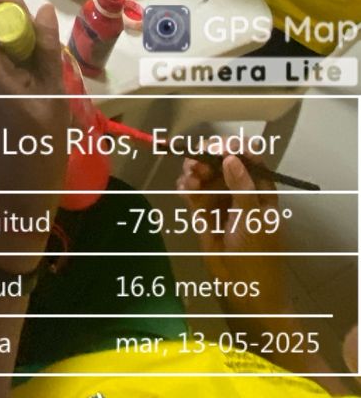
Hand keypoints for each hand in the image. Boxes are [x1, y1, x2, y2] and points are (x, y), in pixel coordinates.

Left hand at [0, 0, 67, 198]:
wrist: (23, 184)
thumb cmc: (41, 142)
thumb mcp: (52, 92)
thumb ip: (46, 49)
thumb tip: (44, 11)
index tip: (16, 3)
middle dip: (4, 17)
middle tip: (36, 25)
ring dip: (9, 35)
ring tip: (40, 46)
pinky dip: (9, 52)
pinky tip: (34, 65)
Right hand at [177, 148, 291, 313]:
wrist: (245, 293)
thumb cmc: (258, 254)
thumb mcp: (253, 219)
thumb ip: (242, 187)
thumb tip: (230, 156)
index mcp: (260, 189)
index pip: (248, 157)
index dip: (233, 148)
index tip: (218, 149)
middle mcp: (239, 190)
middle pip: (221, 162)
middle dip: (208, 157)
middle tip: (196, 161)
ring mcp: (220, 201)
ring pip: (205, 175)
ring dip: (195, 170)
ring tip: (190, 177)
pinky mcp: (203, 214)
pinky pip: (193, 192)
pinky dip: (186, 186)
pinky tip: (183, 187)